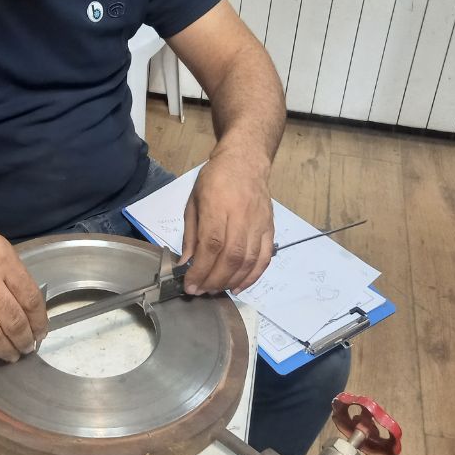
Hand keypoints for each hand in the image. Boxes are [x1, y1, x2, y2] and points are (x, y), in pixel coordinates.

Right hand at [0, 196, 47, 361]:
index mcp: (2, 260)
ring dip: (8, 349)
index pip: (30, 298)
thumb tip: (18, 294)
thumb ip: (5, 267)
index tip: (41, 329)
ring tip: (15, 355)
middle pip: (15, 321)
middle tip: (30, 347)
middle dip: (27, 339)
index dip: (40, 319)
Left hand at [181, 150, 273, 294]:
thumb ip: (190, 235)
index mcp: (218, 207)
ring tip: (215, 290)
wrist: (245, 162)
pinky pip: (264, 258)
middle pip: (231, 257)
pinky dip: (253, 277)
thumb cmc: (215, 180)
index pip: (211, 245)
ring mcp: (259, 224)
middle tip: (200, 291)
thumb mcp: (194, 202)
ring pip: (248, 261)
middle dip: (214, 280)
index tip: (189, 285)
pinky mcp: (270, 229)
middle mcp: (241, 217)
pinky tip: (239, 286)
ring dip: (231, 281)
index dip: (200, 270)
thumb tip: (185, 264)